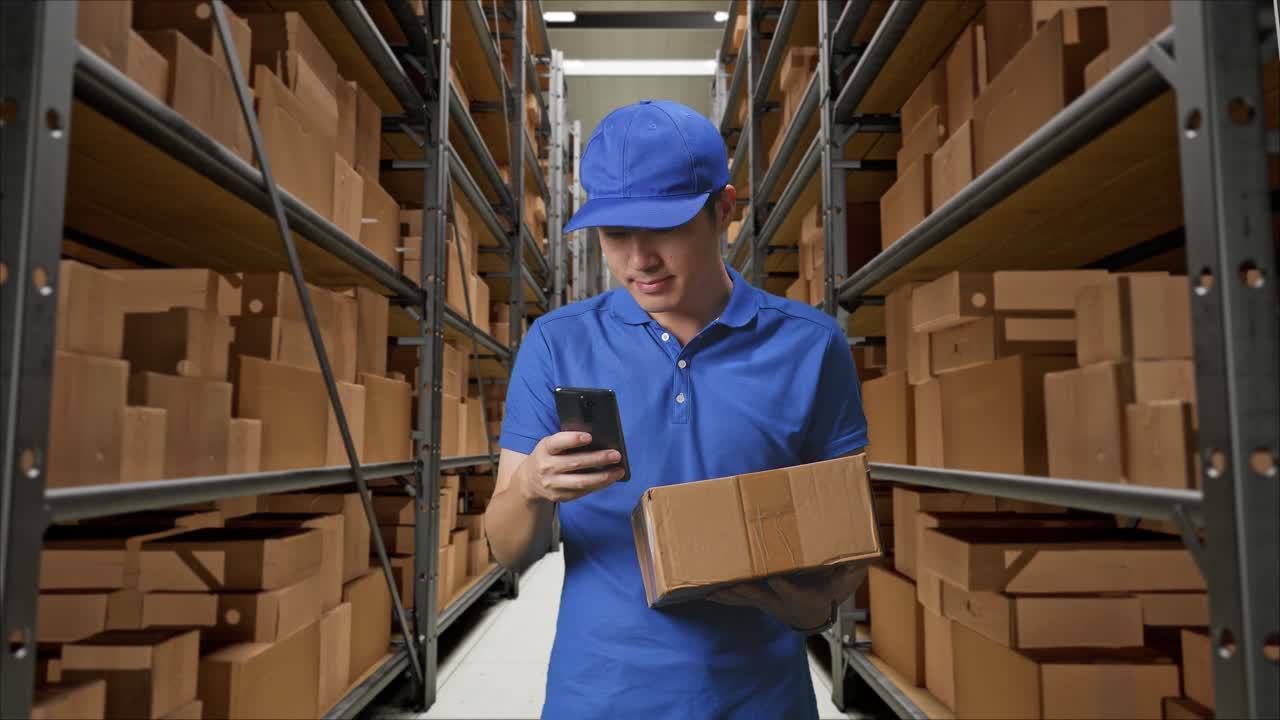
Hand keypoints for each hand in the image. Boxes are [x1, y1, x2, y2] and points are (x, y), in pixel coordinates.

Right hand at [517, 431, 624, 503]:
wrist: (529, 481)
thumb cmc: (547, 457)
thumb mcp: (549, 445)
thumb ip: (566, 442)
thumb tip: (598, 441)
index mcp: (544, 449)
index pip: (557, 443)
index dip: (572, 439)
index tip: (589, 437)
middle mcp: (546, 467)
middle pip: (574, 463)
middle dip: (597, 459)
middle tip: (616, 455)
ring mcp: (552, 484)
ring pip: (581, 482)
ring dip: (603, 477)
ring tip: (618, 471)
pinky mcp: (559, 497)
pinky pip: (582, 492)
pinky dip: (598, 485)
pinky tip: (609, 479)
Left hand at [709, 563, 868, 630]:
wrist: (813, 616)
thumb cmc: (825, 595)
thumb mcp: (841, 585)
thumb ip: (848, 574)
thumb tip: (858, 562)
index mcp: (798, 596)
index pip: (789, 590)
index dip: (781, 585)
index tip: (773, 577)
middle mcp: (777, 601)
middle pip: (755, 595)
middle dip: (738, 589)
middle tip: (720, 581)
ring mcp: (764, 601)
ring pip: (740, 598)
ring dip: (723, 593)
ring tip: (702, 586)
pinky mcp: (756, 599)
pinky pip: (735, 598)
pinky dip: (721, 595)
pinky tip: (704, 591)